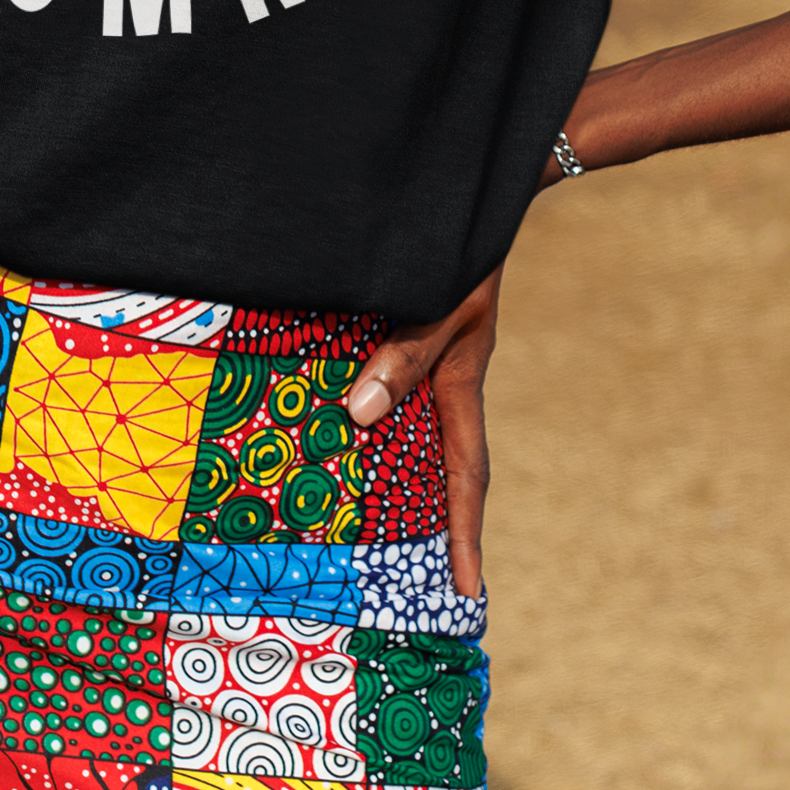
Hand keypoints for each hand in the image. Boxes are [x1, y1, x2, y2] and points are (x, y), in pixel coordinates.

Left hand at [346, 264, 503, 598]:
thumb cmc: (459, 252)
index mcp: (461, 382)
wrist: (465, 197)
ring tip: (349, 530)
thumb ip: (405, 356)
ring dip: (381, 475)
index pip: (467, 475)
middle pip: (436, 467)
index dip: (465, 534)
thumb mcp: (440, 305)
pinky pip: (374, 389)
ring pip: (400, 431)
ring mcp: (420, 362)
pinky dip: (357, 416)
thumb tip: (360, 415)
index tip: (469, 591)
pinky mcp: (394, 336)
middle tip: (406, 584)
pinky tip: (319, 432)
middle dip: (426, 525)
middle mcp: (441, 382)